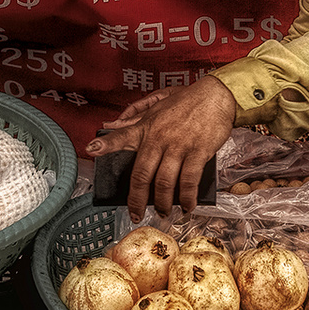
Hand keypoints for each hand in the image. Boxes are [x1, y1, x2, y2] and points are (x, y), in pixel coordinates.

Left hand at [85, 75, 238, 220]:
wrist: (217, 96)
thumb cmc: (187, 100)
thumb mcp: (157, 102)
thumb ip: (133, 115)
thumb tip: (109, 124)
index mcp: (147, 127)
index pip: (122, 135)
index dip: (106, 144)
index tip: (91, 150)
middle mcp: (159, 137)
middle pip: (142, 174)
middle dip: (137, 200)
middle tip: (135, 214)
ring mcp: (179, 146)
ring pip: (164, 182)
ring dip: (162, 203)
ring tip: (162, 212)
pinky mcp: (198, 152)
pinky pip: (189, 180)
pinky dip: (186, 197)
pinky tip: (186, 205)